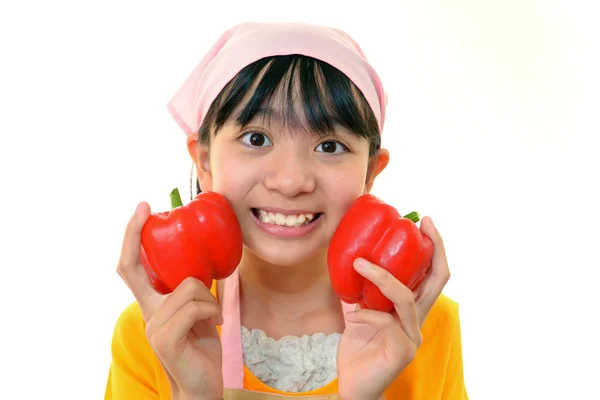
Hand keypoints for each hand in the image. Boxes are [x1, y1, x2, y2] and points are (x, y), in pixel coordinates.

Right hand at [116, 202, 223, 399]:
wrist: (203, 386)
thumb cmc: (201, 345)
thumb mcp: (200, 311)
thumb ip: (197, 288)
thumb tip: (211, 260)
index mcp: (152, 303)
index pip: (130, 267)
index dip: (131, 237)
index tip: (142, 208)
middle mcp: (146, 312)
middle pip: (131, 267)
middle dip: (133, 233)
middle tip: (146, 207)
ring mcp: (152, 326)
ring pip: (186, 286)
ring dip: (209, 296)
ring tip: (213, 315)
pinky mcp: (164, 338)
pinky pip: (194, 305)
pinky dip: (211, 309)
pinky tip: (213, 324)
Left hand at [337, 217, 449, 399]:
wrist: (354, 385)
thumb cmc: (358, 348)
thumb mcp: (358, 312)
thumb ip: (360, 291)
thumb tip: (350, 260)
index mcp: (411, 308)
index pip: (432, 274)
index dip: (434, 247)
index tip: (425, 221)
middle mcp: (418, 319)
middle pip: (438, 280)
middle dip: (434, 248)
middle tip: (421, 223)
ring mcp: (413, 336)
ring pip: (406, 298)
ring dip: (382, 277)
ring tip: (359, 263)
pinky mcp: (402, 351)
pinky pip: (386, 322)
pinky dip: (367, 313)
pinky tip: (354, 316)